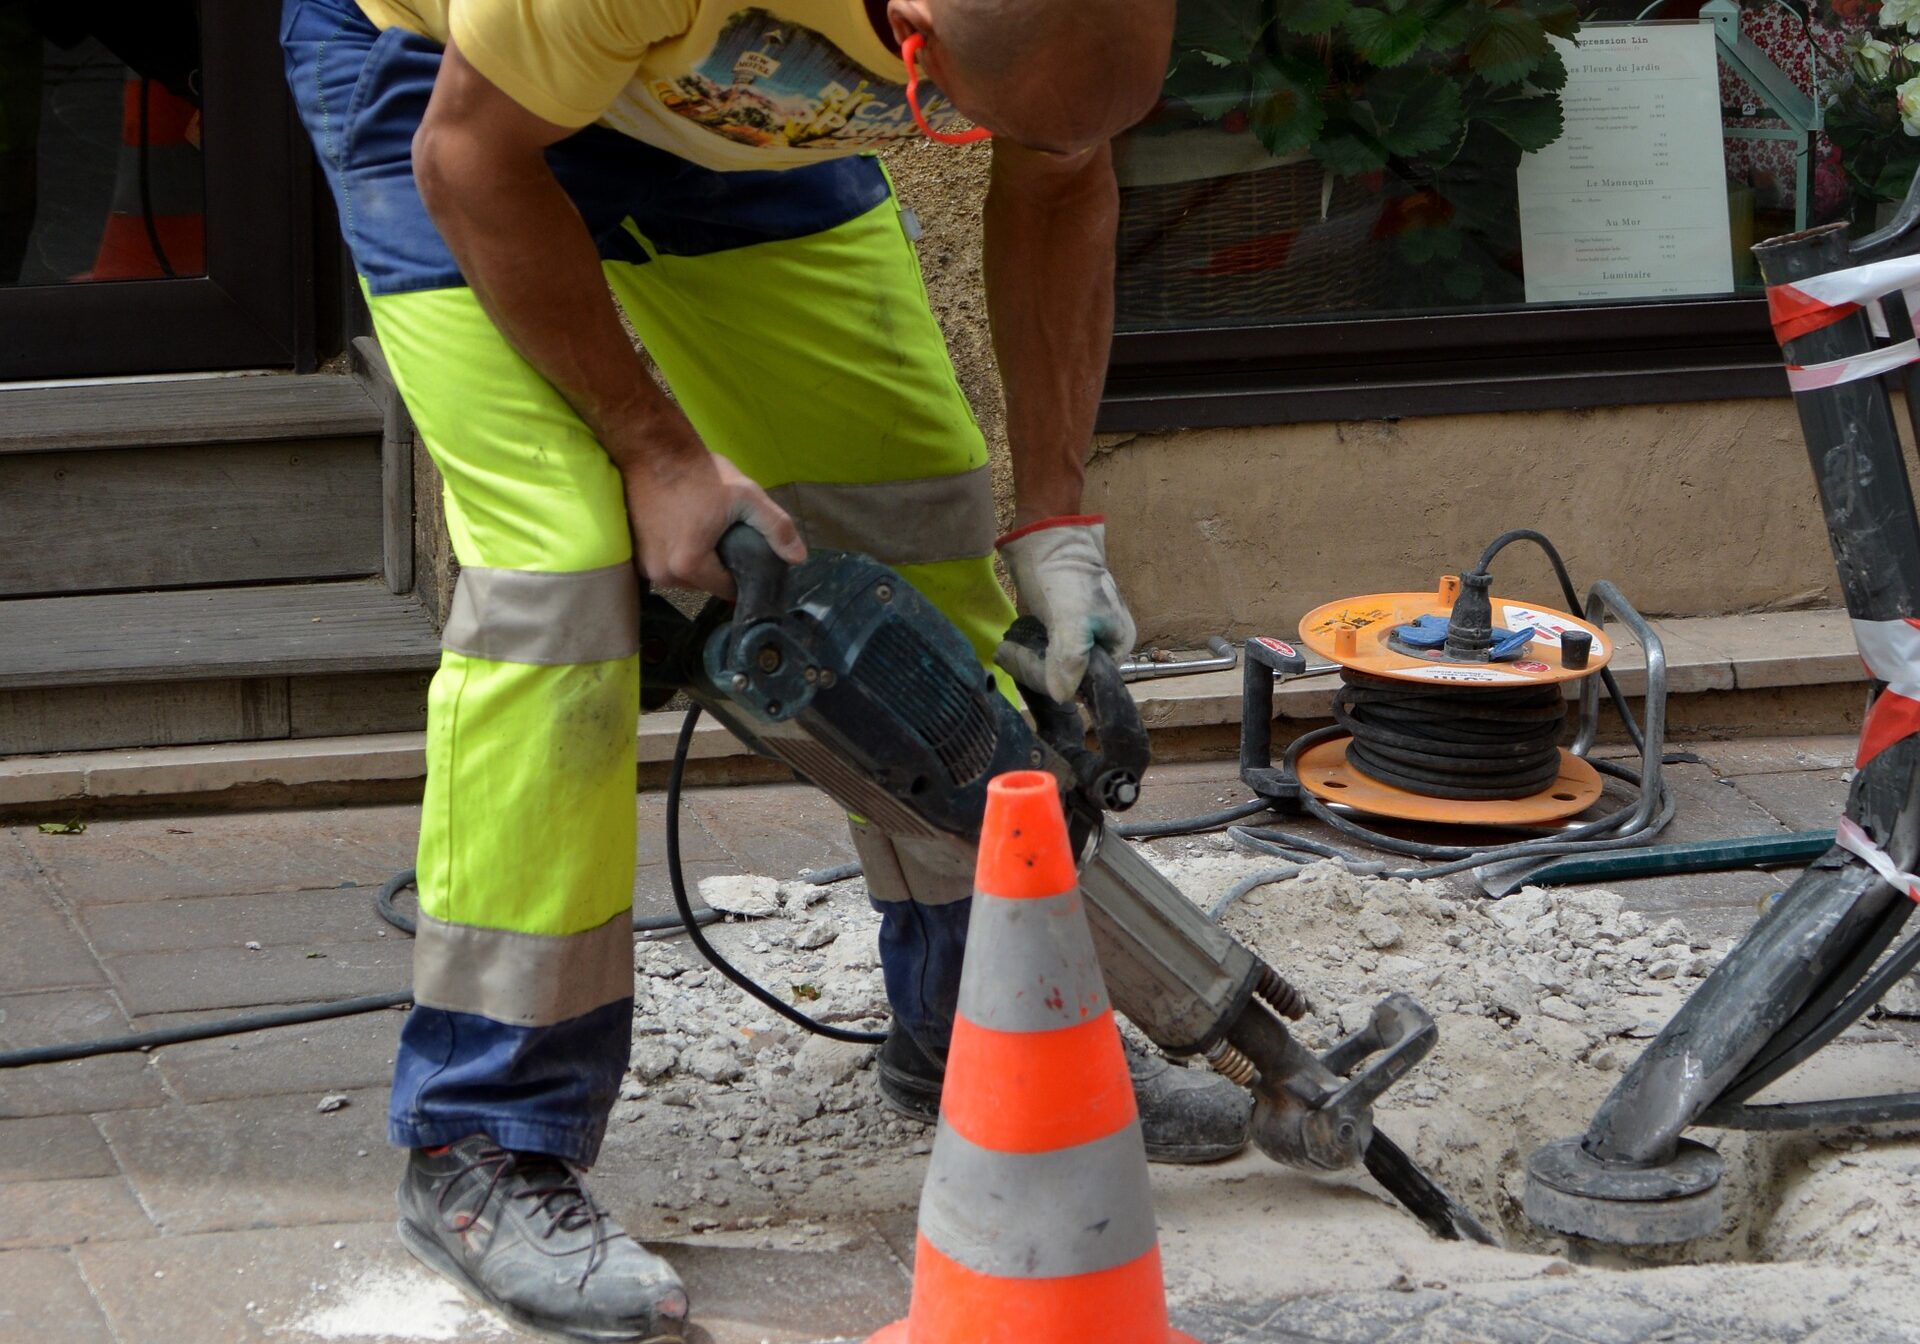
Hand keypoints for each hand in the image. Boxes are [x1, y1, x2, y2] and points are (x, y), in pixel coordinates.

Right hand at [616, 419, 805, 598]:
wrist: (652, 449)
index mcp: (690, 565)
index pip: (725, 589)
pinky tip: (684, 530)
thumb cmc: (700, 473)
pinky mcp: (634, 553)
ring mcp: (645, 565)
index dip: (741, 574)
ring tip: (705, 533)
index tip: (746, 555)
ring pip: (684, 575)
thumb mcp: (747, 496)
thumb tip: (799, 558)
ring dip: (696, 561)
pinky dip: (676, 553)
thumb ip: (777, 528)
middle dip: (718, 567)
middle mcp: (663, 574)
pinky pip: (665, 564)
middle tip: (726, 538)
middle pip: (703, 583)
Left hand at [994, 516, 1135, 702]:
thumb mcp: (1071, 619)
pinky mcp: (1061, 623)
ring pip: (1056, 664)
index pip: (1089, 682)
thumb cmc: (1063, 575)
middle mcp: (1105, 641)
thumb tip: (1062, 696)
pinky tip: (1013, 646)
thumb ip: (1071, 659)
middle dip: (1040, 669)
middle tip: (1012, 655)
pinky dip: (1029, 651)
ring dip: (1031, 662)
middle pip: (1071, 674)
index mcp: (1120, 642)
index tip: (1033, 666)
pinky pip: (1046, 650)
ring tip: (1009, 650)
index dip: (1060, 680)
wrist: (1045, 534)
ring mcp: (1083, 632)